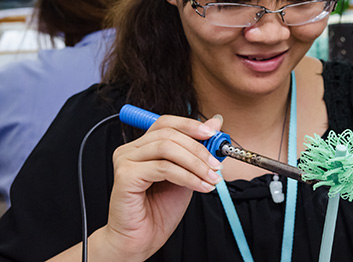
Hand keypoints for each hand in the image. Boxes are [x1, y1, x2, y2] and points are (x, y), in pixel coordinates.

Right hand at [100, 114, 223, 260]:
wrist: (142, 239)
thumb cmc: (159, 209)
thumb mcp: (187, 174)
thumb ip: (196, 150)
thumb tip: (215, 123)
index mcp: (143, 146)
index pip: (166, 123)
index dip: (191, 125)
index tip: (214, 134)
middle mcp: (131, 150)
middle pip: (169, 134)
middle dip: (199, 149)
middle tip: (217, 165)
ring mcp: (125, 160)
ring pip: (168, 148)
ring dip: (196, 164)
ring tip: (211, 178)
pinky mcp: (126, 175)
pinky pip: (164, 168)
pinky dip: (188, 177)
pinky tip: (200, 186)